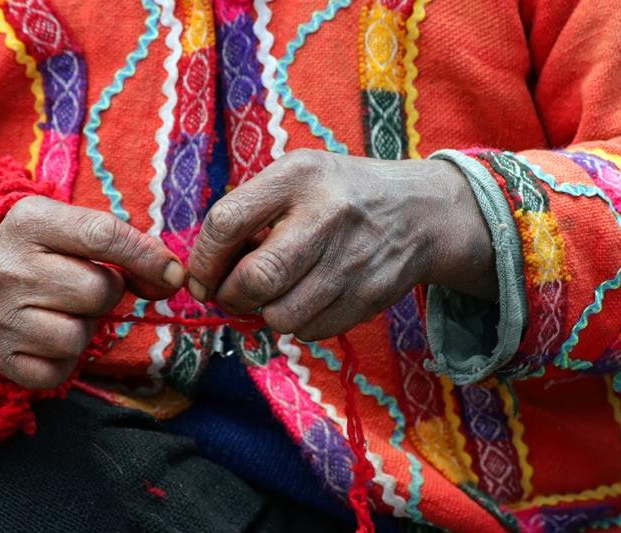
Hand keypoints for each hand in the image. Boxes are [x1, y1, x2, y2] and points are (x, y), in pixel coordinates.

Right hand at [0, 196, 184, 387]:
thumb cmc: (48, 249)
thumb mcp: (80, 228)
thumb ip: (130, 246)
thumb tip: (173, 279)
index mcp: (31, 221)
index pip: (104, 236)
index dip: (147, 258)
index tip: (173, 275)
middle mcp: (7, 266)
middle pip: (97, 292)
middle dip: (105, 294)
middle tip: (83, 287)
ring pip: (77, 337)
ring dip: (83, 329)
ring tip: (62, 311)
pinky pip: (55, 373)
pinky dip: (62, 361)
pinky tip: (46, 336)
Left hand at [187, 149, 495, 340]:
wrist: (419, 211)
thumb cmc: (338, 194)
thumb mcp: (295, 177)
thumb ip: (249, 211)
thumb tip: (206, 270)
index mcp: (298, 176)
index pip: (227, 222)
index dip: (204, 260)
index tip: (201, 278)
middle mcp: (327, 215)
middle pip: (256, 278)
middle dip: (231, 296)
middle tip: (231, 294)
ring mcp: (353, 259)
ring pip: (281, 316)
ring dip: (265, 313)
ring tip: (274, 294)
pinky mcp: (370, 296)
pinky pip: (311, 331)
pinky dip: (299, 323)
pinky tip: (308, 298)